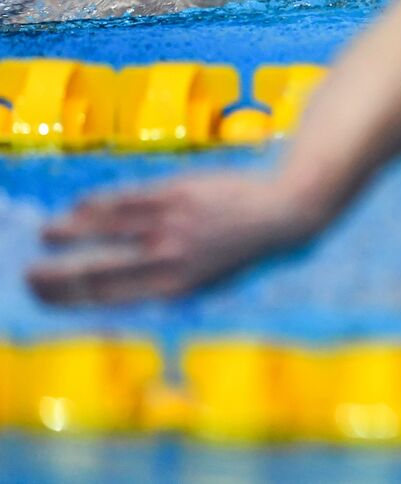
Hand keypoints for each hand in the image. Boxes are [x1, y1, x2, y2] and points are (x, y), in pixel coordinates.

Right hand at [26, 172, 314, 305]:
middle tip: (28, 274)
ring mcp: (169, 225)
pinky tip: (81, 205)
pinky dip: (96, 203)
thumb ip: (167, 285)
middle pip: (96, 271)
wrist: (281, 212)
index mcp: (175, 288)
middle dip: (55, 275)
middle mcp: (168, 259)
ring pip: (103, 228)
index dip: (68, 298)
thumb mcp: (208, 281)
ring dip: (68, 231)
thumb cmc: (243, 248)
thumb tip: (126, 292)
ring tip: (47, 233)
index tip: (42, 296)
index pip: (108, 298)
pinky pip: (124, 200)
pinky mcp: (175, 193)